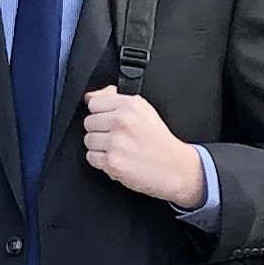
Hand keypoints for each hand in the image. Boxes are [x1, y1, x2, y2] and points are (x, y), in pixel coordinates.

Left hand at [82, 87, 205, 207]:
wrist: (175, 167)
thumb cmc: (159, 141)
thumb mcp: (143, 110)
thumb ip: (115, 99)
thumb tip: (90, 96)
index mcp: (130, 105)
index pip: (94, 103)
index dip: (100, 113)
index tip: (110, 121)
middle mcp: (122, 121)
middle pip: (89, 122)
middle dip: (100, 131)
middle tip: (117, 137)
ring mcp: (116, 142)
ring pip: (88, 140)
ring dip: (99, 147)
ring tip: (118, 149)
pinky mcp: (112, 161)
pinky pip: (91, 158)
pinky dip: (101, 161)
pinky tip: (117, 159)